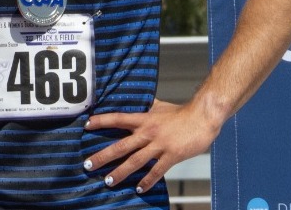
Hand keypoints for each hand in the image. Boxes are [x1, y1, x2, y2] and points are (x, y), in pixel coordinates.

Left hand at [83, 99, 216, 192]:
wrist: (203, 117)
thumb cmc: (182, 112)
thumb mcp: (160, 106)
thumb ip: (147, 107)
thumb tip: (138, 102)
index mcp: (144, 119)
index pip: (118, 119)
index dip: (101, 121)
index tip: (86, 125)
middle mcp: (148, 132)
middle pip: (121, 146)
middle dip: (103, 156)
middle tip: (88, 165)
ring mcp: (159, 145)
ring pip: (135, 161)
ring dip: (120, 172)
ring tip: (108, 181)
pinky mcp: (171, 155)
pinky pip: (156, 171)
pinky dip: (147, 181)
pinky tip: (139, 188)